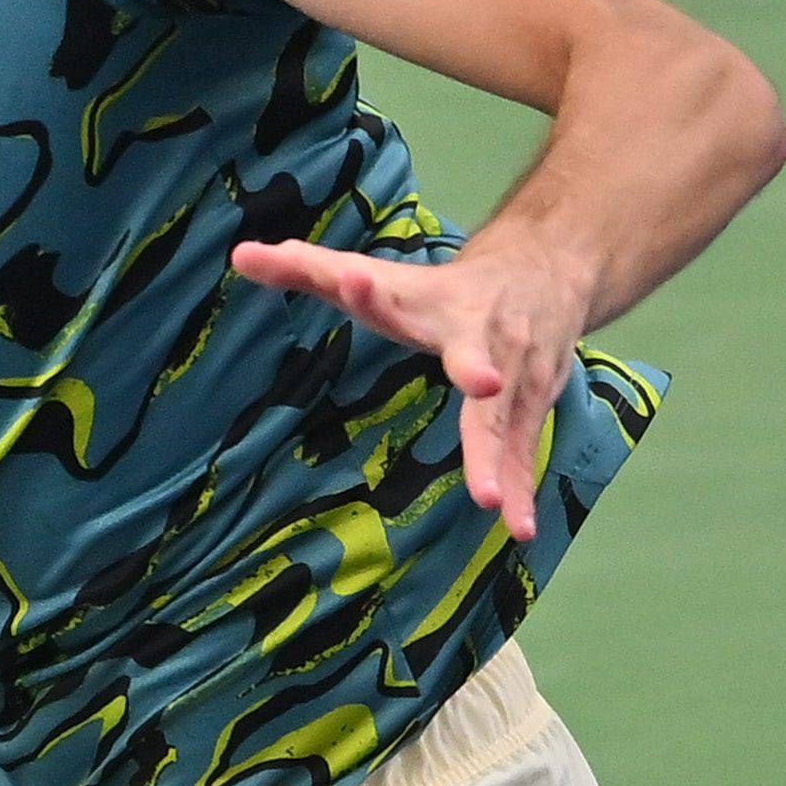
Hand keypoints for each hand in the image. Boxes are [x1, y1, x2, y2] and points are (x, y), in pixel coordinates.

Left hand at [228, 234, 593, 541]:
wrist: (544, 269)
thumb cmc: (440, 289)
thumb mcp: (381, 276)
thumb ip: (310, 270)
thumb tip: (240, 256)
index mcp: (427, 301)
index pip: (390, 291)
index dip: (367, 288)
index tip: (350, 279)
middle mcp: (477, 331)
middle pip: (472, 352)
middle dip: (476, 367)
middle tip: (480, 382)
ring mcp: (512, 367)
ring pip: (503, 415)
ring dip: (497, 456)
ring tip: (486, 501)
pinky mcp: (532, 398)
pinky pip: (522, 448)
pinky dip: (520, 488)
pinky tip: (517, 529)